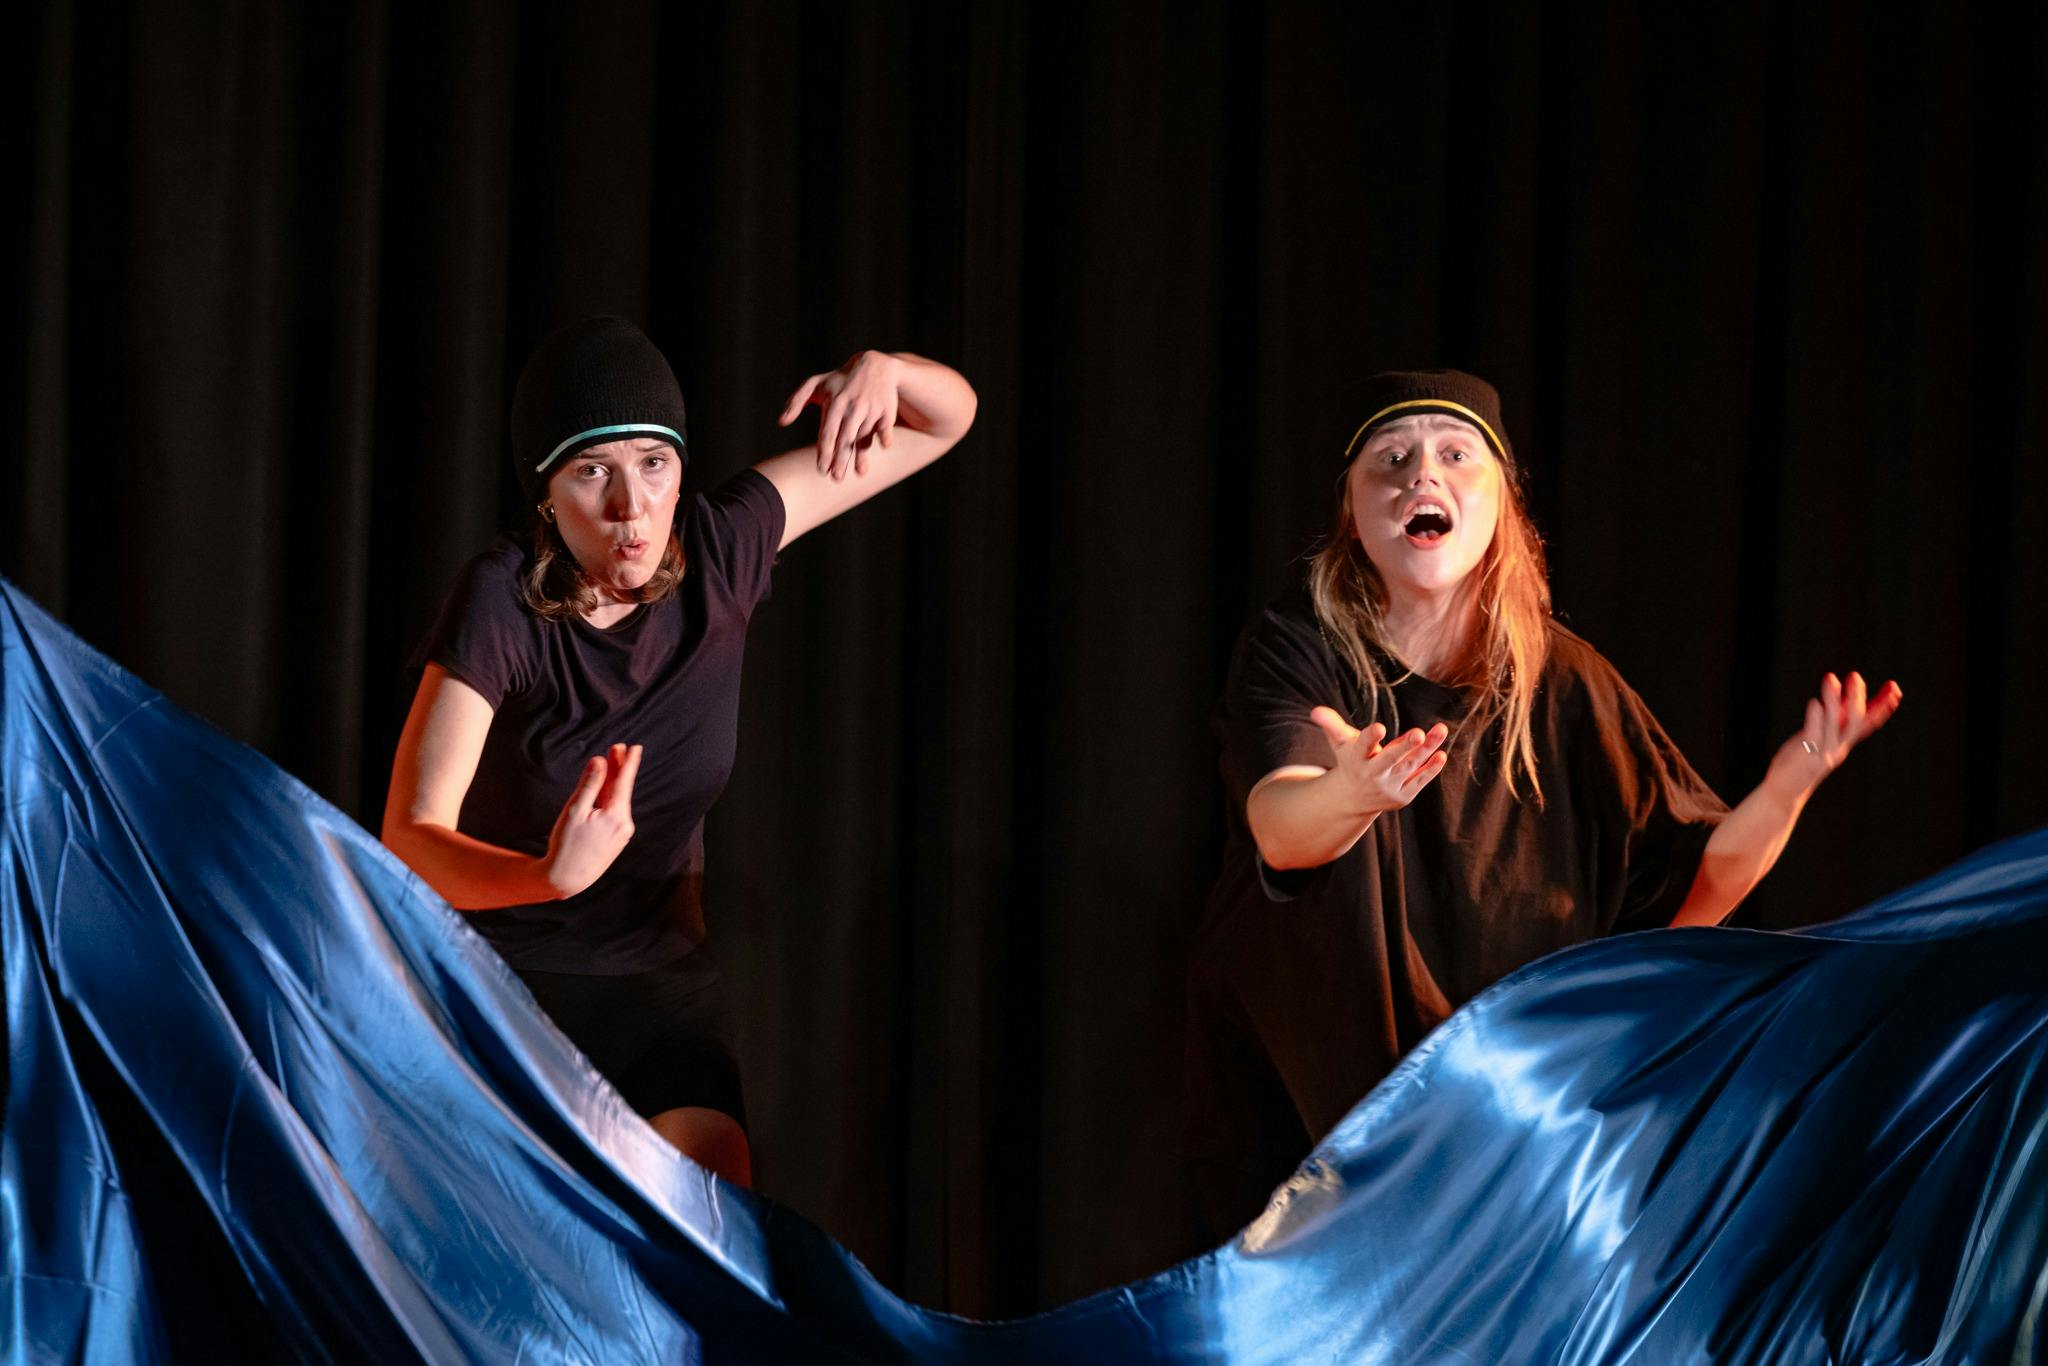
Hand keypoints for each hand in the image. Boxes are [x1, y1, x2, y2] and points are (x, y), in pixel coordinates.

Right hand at [541, 742, 641, 898]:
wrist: (567, 878)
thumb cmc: (566, 844)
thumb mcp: (575, 810)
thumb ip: (589, 784)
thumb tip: (599, 761)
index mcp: (616, 816)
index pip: (624, 782)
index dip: (628, 763)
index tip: (635, 747)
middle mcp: (624, 825)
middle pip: (622, 790)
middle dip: (619, 769)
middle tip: (618, 748)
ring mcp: (622, 834)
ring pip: (618, 802)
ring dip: (614, 783)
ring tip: (611, 764)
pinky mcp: (616, 840)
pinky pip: (615, 814)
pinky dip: (610, 799)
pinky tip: (606, 790)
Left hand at [776, 351, 902, 480]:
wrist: (874, 365)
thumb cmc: (840, 380)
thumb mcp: (815, 384)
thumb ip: (796, 402)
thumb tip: (781, 422)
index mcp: (834, 403)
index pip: (828, 433)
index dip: (825, 452)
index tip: (821, 470)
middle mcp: (852, 407)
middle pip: (845, 439)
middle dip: (840, 460)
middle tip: (835, 479)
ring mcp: (870, 409)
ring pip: (864, 436)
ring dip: (862, 455)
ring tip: (859, 474)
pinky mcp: (886, 410)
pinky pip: (885, 426)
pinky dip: (885, 435)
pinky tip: (884, 446)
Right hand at [1308, 707, 1450, 815]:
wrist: (1353, 799)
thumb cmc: (1350, 761)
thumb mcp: (1339, 743)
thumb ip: (1331, 725)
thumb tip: (1315, 711)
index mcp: (1356, 759)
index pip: (1363, 746)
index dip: (1370, 737)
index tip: (1379, 727)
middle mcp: (1372, 775)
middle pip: (1390, 760)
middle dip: (1404, 747)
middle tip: (1419, 732)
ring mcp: (1388, 787)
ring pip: (1410, 766)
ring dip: (1427, 749)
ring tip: (1441, 729)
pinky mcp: (1402, 796)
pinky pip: (1418, 781)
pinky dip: (1430, 769)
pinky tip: (1441, 754)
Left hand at [1768, 670, 1901, 797]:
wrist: (1783, 793)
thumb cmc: (1800, 762)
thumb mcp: (1819, 737)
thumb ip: (1832, 720)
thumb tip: (1843, 696)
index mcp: (1843, 742)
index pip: (1869, 723)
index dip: (1882, 706)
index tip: (1894, 688)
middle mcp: (1838, 747)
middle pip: (1857, 722)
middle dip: (1859, 699)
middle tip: (1856, 677)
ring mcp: (1824, 752)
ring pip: (1835, 724)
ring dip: (1834, 700)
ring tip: (1831, 679)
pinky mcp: (1806, 755)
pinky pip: (1814, 734)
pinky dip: (1816, 718)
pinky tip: (1815, 702)